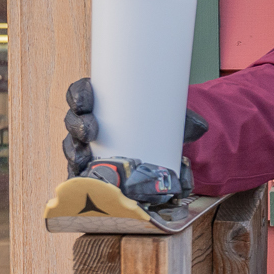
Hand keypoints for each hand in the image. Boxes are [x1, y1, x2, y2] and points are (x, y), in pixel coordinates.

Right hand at [63, 78, 206, 208]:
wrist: (165, 151)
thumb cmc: (161, 127)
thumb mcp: (173, 119)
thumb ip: (187, 121)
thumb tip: (200, 126)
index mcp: (103, 104)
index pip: (81, 94)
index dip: (79, 95)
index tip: (87, 101)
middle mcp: (91, 123)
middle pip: (74, 120)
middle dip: (77, 124)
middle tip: (91, 130)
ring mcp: (88, 147)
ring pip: (73, 146)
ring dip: (74, 151)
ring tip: (84, 156)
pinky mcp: (91, 169)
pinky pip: (77, 171)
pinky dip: (76, 176)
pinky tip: (79, 179)